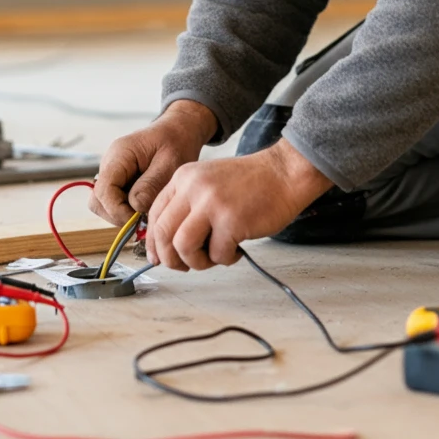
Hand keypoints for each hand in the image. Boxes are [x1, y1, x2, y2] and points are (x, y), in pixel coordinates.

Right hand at [89, 100, 216, 226]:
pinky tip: (147, 206)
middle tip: (144, 219)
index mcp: (119, 154)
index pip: (104, 190)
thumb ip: (152, 184)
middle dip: (118, 215)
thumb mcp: (171, 162)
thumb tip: (135, 208)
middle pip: (98, 201)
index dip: (117, 211)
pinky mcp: (119, 182)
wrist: (178, 131)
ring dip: (123, 214)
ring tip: (148, 211)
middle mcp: (110, 164)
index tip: (139, 220)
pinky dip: (128, 210)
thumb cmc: (176, 142)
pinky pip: (115, 203)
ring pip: (104, 205)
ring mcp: (113, 174)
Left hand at [146, 139, 333, 270]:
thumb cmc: (250, 183)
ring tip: (214, 257)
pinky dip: (226, 259)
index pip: (154, 214)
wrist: (284, 173)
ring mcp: (212, 203)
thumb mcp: (208, 182)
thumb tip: (167, 246)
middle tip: (185, 266)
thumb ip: (187, 205)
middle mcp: (193, 188)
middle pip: (163, 232)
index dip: (155, 242)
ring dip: (196, 262)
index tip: (160, 257)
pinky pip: (217, 254)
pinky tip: (237, 250)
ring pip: (183, 246)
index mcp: (184, 177)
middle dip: (171, 258)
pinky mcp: (232, 220)